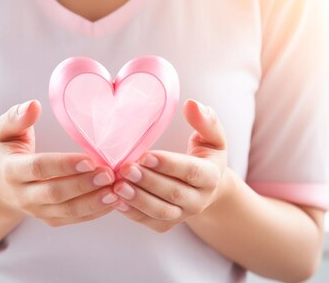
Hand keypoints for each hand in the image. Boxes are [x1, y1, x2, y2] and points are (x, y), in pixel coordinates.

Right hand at [0, 99, 120, 226]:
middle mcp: (23, 194)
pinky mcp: (50, 219)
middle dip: (84, 185)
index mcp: (11, 170)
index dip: (63, 165)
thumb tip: (33, 105)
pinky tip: (113, 201)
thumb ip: (17, 118)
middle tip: (109, 174)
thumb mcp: (5, 132)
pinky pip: (73, 219)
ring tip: (116, 190)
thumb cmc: (8, 152)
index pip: (38, 168)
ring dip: (93, 202)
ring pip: (66, 211)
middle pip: (55, 193)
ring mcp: (36, 210)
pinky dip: (95, 212)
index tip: (89, 159)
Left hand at [112, 98, 228, 232]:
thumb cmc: (206, 156)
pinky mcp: (166, 224)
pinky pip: (148, 221)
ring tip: (117, 186)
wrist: (207, 188)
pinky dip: (131, 213)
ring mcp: (183, 215)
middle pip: (173, 193)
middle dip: (148, 181)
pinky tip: (115, 200)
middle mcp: (199, 200)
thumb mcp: (212, 137)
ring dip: (138, 199)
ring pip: (161, 212)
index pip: (191, 172)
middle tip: (125, 169)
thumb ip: (205, 121)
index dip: (168, 164)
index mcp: (211, 176)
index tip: (146, 155)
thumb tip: (191, 104)